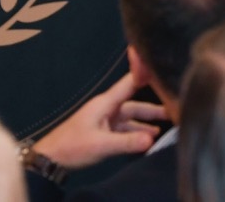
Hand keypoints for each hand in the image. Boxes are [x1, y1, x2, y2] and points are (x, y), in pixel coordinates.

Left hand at [32, 72, 168, 169]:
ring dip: (145, 124)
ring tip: (164, 129)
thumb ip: (127, 142)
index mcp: (106, 103)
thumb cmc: (73, 146)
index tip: (160, 66)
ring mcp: (105, 121)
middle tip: (173, 110)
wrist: (51, 158)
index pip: (130, 83)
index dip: (144, 73)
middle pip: (134, 104)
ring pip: (130, 119)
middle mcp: (107, 108)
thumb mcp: (102, 144)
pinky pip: (124, 131)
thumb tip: (153, 139)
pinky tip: (147, 141)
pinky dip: (136, 135)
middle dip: (152, 108)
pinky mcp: (103, 133)